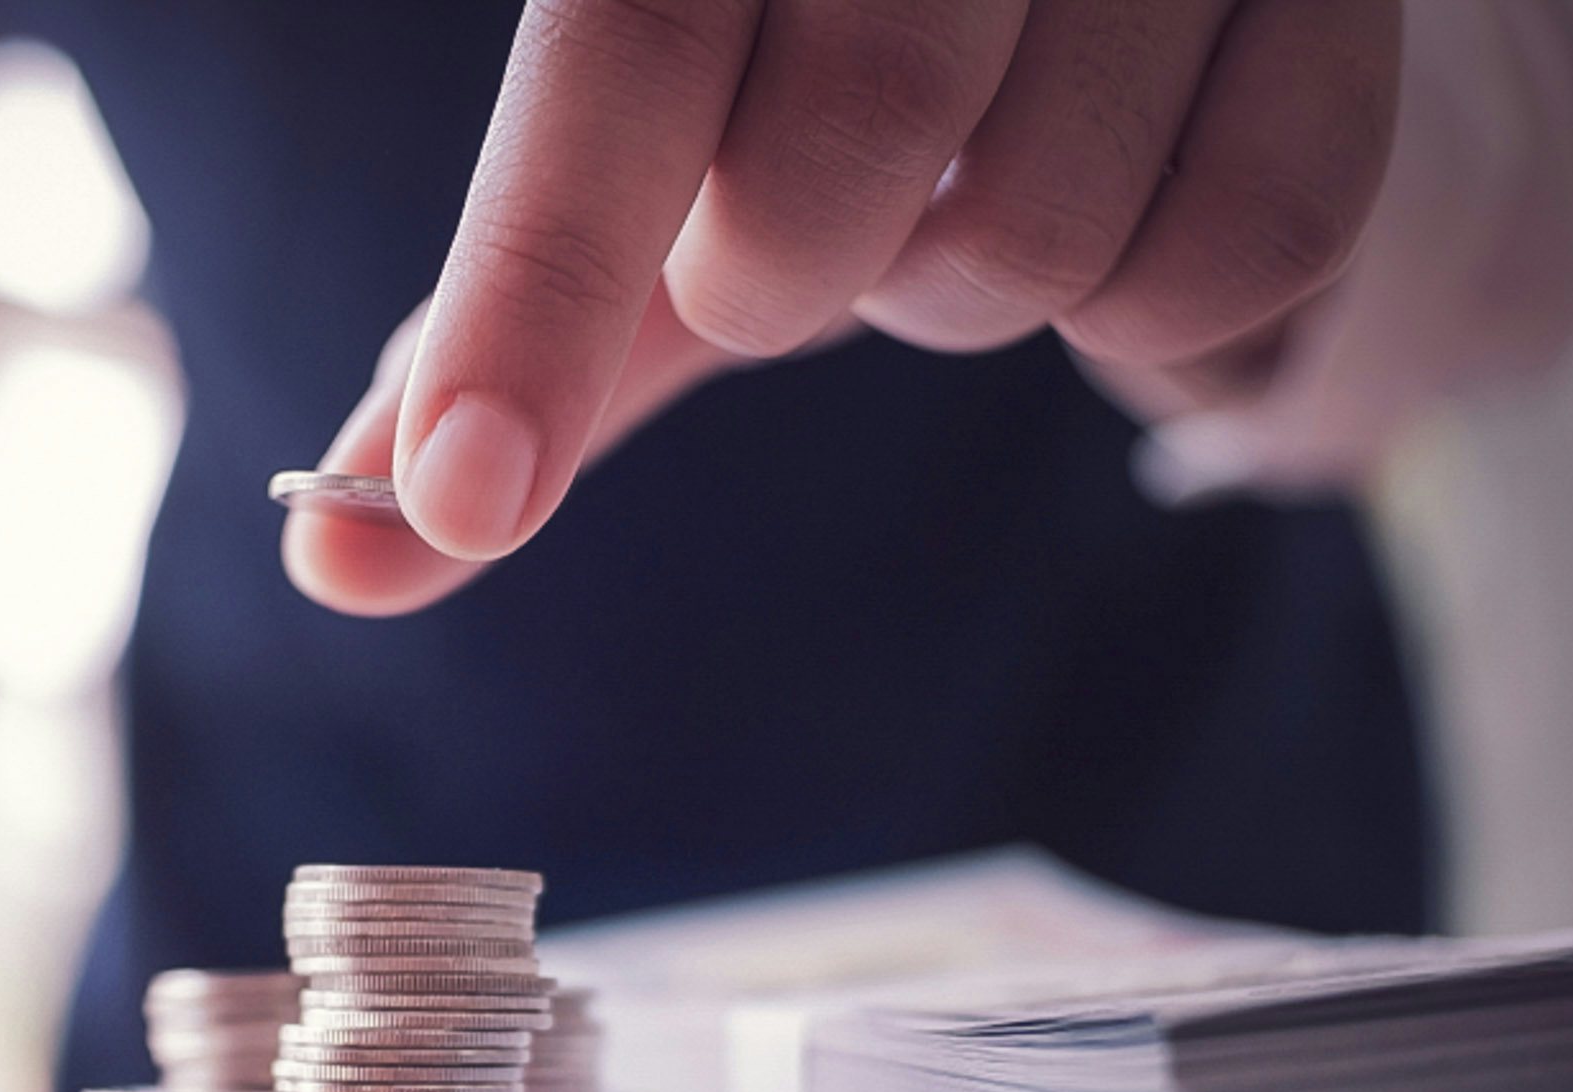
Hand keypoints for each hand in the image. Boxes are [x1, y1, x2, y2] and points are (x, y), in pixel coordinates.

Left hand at [287, 0, 1399, 613]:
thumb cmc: (834, 70)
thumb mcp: (655, 165)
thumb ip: (510, 339)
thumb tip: (336, 550)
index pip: (620, 61)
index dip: (534, 292)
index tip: (466, 499)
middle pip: (831, 178)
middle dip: (789, 274)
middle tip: (816, 214)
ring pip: (1033, 239)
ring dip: (963, 286)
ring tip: (969, 178)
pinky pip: (1237, 253)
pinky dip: (1152, 306)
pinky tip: (1119, 196)